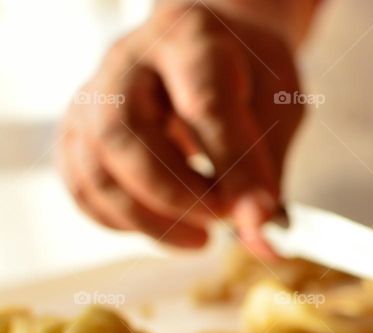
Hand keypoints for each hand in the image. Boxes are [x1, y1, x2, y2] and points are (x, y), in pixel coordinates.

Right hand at [58, 3, 303, 255]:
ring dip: (149, 220)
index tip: (255, 213)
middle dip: (176, 196)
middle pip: (124, 134)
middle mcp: (129, 61)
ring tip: (201, 238)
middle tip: (221, 222)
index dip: (231, 168)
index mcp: (192, 40)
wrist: (215, 49)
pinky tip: (166, 228)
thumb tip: (257, 231)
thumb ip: (267, 167)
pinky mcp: (80, 129)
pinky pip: (83, 187)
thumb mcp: (279, 105)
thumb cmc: (247, 75)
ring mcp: (95, 95)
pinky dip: (122, 222)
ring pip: (95, 168)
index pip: (204, 105)